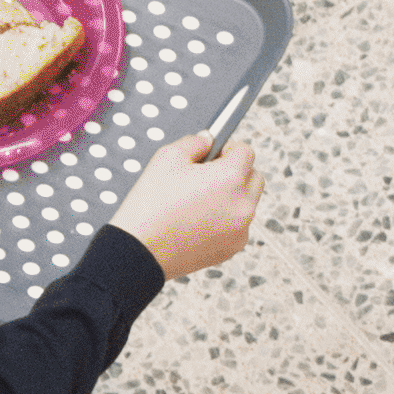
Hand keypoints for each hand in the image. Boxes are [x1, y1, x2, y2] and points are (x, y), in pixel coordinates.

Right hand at [115, 122, 263, 277]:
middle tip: (207, 175)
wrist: (139, 252)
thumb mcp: (168, 157)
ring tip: (199, 200)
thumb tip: (209, 141)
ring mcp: (241, 230)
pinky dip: (226, 219)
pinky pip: (238, 225)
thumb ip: (195, 142)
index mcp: (231, 178)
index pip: (246, 152)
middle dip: (236, 172)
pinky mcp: (233, 248)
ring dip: (232, 196)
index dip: (228, 149)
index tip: (214, 153)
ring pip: (247, 203)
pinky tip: (198, 221)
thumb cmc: (151, 205)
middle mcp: (243, 205)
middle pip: (254, 177)